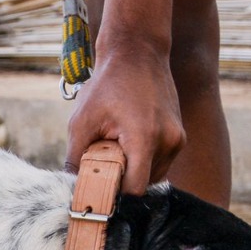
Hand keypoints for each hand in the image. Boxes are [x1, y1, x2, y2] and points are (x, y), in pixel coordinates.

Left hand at [65, 50, 184, 194]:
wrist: (137, 53)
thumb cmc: (106, 85)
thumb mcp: (81, 121)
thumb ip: (76, 157)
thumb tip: (71, 186)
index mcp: (145, 139)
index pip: (135, 189)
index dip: (114, 196)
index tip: (97, 194)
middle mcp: (169, 142)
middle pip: (144, 184)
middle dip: (121, 181)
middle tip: (101, 165)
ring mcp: (178, 140)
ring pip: (152, 175)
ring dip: (132, 170)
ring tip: (113, 147)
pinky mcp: (179, 136)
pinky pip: (159, 162)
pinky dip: (141, 160)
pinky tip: (125, 141)